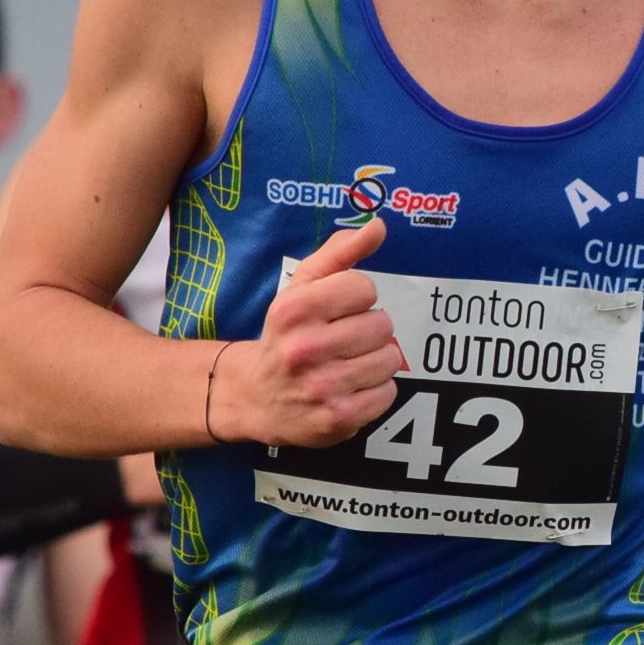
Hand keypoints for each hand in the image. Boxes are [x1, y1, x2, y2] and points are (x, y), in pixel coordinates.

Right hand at [214, 217, 405, 446]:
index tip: (337, 310)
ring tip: (347, 365)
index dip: (356, 298)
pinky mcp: (338, 419)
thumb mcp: (301, 289)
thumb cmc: (286, 335)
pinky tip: (349, 388)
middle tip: (343, 341)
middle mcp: (305, 348)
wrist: (254, 397)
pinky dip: (375, 390)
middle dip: (368, 330)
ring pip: (389, 359)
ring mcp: (322, 387)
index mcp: (294, 309)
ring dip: (374, 360)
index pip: (365, 288)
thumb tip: (379, 225)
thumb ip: (340, 253)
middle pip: (381, 325)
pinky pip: (387, 393)